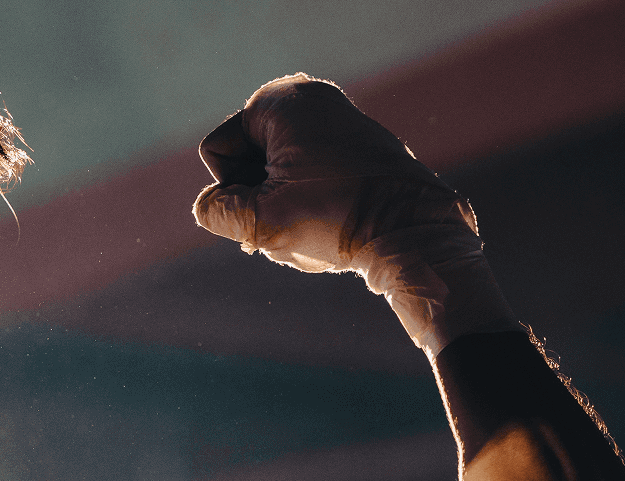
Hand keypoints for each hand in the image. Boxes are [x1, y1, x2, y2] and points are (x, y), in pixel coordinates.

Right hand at [193, 74, 470, 272]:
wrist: (414, 234)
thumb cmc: (338, 218)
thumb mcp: (262, 220)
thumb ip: (216, 211)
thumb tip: (209, 207)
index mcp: (283, 101)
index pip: (217, 151)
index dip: (232, 190)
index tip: (269, 206)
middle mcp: (310, 102)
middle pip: (248, 164)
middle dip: (259, 203)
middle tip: (290, 229)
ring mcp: (335, 125)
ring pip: (277, 180)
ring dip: (282, 215)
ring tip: (313, 236)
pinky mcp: (355, 153)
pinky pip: (308, 183)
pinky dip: (309, 211)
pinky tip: (331, 234)